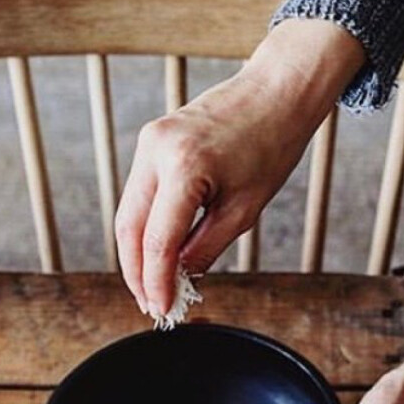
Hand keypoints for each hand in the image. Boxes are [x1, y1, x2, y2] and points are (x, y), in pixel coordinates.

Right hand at [115, 19, 364, 316]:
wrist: (276, 92)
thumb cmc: (271, 146)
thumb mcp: (243, 210)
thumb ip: (205, 248)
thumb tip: (179, 280)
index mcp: (185, 167)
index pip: (157, 241)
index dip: (156, 283)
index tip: (162, 311)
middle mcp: (156, 150)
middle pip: (129, 229)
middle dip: (137, 273)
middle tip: (152, 306)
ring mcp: (149, 142)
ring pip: (127, 212)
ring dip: (136, 253)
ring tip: (152, 287)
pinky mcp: (151, 141)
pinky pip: (139, 194)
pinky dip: (144, 226)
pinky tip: (157, 252)